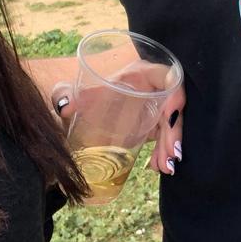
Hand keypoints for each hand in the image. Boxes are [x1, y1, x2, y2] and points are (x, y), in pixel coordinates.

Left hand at [50, 67, 185, 176]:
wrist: (86, 106)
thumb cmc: (86, 93)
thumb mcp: (77, 93)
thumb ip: (64, 93)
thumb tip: (64, 106)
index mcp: (140, 74)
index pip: (168, 76)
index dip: (176, 92)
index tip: (171, 114)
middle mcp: (152, 89)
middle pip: (172, 106)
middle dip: (173, 132)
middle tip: (170, 155)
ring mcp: (155, 106)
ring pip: (171, 124)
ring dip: (170, 145)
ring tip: (165, 167)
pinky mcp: (154, 122)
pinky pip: (165, 135)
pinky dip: (163, 151)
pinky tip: (159, 166)